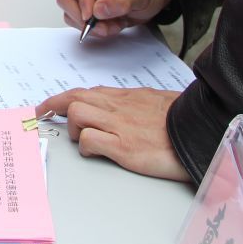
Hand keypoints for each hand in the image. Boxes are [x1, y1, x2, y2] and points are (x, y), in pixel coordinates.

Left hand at [36, 87, 190, 182]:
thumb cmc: (184, 119)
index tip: (50, 105)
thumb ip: (136, 104)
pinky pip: (89, 140)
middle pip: (74, 98)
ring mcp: (120, 126)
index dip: (63, 98)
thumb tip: (125, 109)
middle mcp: (118, 107)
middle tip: (40, 116)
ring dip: (72, 128)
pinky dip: (85, 146)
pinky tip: (94, 152)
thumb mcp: (157, 104)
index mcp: (126, 97)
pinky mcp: (124, 147)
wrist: (202, 129)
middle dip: (52, 106)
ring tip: (80, 139)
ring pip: (77, 114)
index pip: (87, 91)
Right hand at [57, 0, 171, 38]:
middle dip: (83, 15)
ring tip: (113, 25)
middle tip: (101, 26)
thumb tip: (99, 10)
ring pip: (70, 10)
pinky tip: (111, 24)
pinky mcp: (84, 3)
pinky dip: (94, 28)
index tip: (91, 14)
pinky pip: (78, 20)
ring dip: (90, 24)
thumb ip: (121, 0)